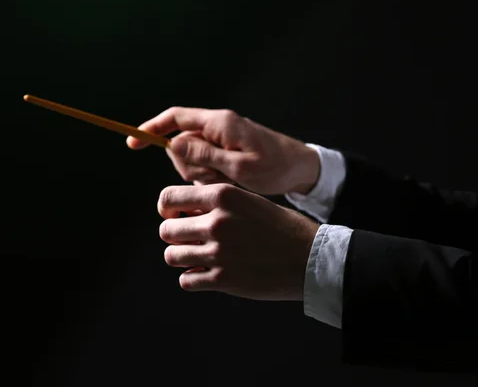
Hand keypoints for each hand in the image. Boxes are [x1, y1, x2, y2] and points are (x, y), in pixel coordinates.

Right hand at [127, 107, 319, 194]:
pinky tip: (229, 182)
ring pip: (191, 158)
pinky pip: (204, 165)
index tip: (132, 142)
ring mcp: (220, 139)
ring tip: (229, 180)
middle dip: (188, 165)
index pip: (176, 117)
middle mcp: (217, 127)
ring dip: (202, 175)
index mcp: (220, 123)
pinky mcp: (225, 151)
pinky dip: (211, 177)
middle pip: (180, 143)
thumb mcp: (239, 166)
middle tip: (214, 178)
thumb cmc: (275, 167)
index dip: (151, 128)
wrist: (300, 170)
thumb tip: (172, 143)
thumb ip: (205, 155)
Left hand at [157, 183, 319, 300]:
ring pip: (172, 256)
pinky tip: (207, 274)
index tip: (174, 216)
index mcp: (223, 196)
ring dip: (181, 257)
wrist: (310, 258)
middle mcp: (217, 222)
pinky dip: (193, 278)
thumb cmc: (281, 227)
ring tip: (197, 257)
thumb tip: (187, 206)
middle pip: (166, 231)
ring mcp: (218, 252)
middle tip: (190, 240)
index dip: (166, 208)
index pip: (169, 198)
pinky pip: (186, 280)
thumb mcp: (250, 201)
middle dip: (175, 236)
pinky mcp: (223, 279)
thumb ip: (218, 202)